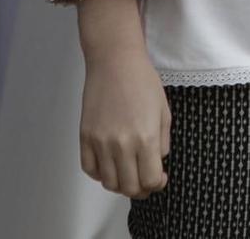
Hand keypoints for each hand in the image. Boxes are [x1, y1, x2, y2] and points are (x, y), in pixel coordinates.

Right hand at [76, 0, 169, 198]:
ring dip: (120, 184)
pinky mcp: (85, 136)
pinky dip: (100, 173)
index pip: (150, 180)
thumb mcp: (164, 111)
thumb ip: (163, 142)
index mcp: (146, 138)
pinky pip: (89, 169)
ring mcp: (100, 142)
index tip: (159, 177)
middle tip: (144, 179)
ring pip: (109, 183)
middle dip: (140, 189)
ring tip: (127, 172)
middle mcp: (122, 144)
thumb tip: (157, 162)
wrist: (115, 61)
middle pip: (129, 188)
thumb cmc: (142, 81)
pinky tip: (109, 165)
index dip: (157, 184)